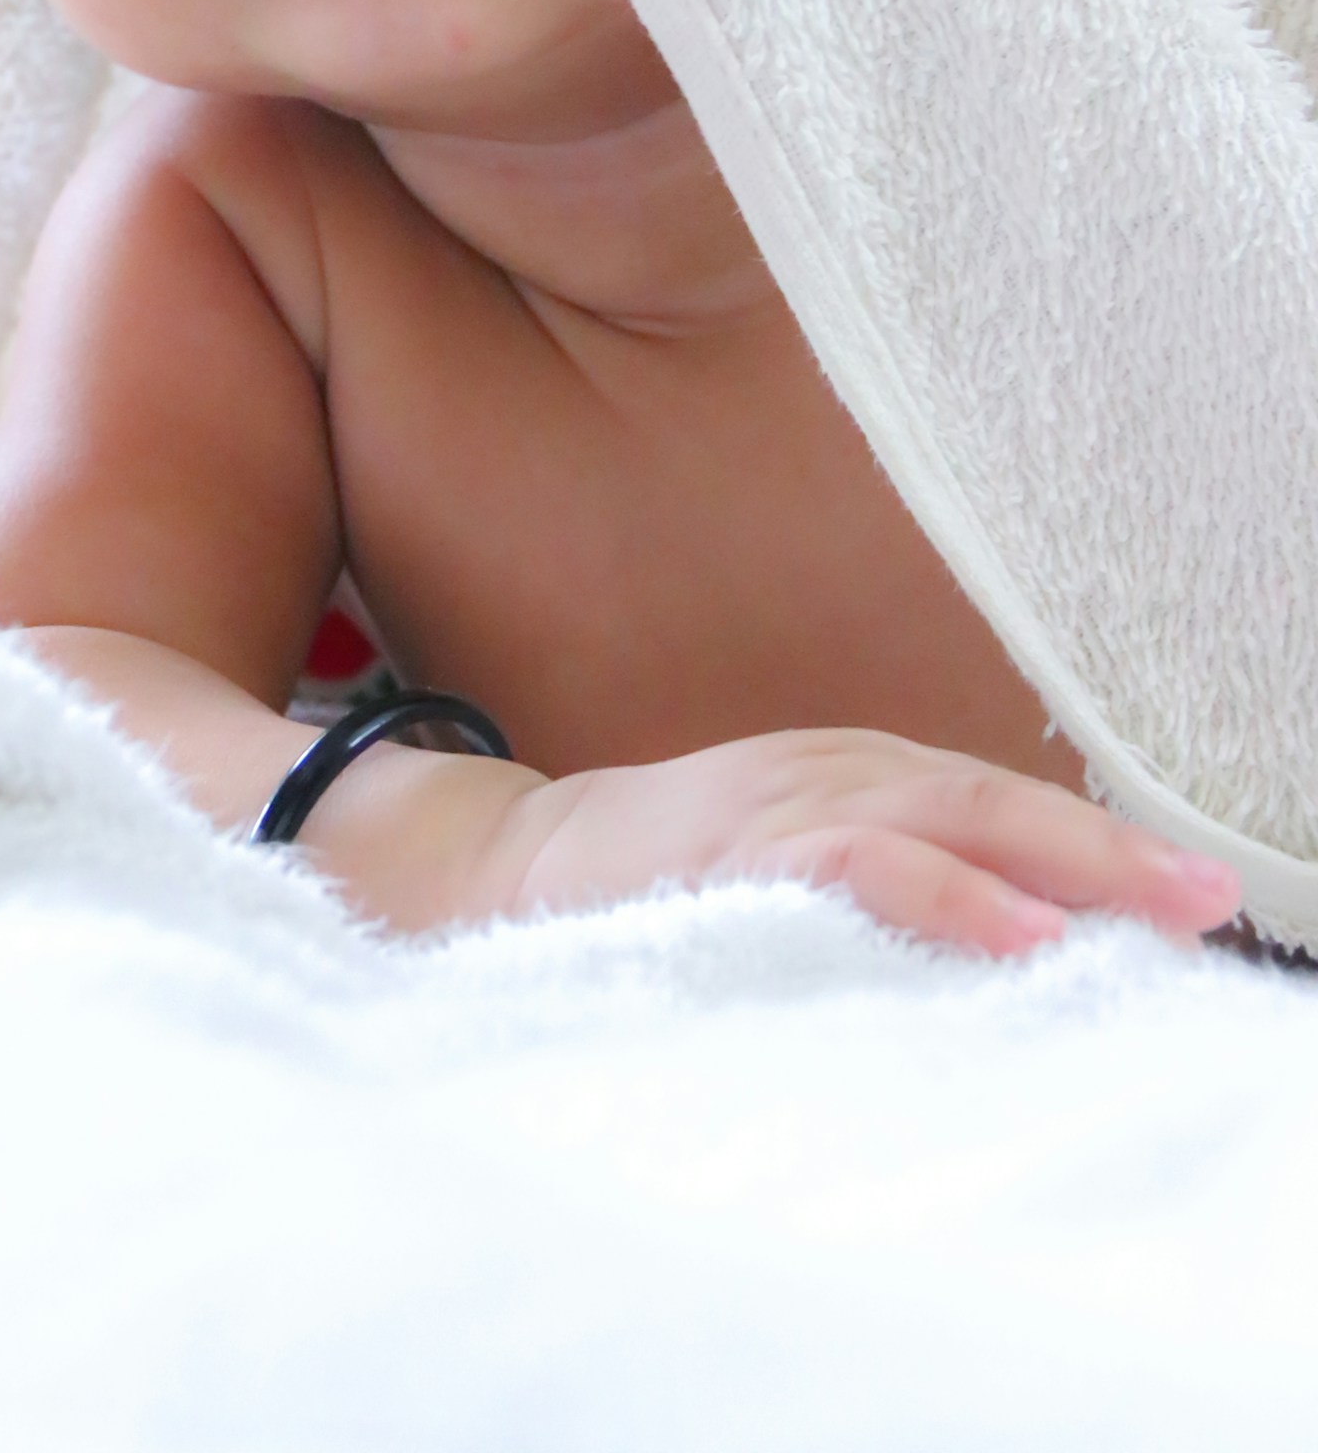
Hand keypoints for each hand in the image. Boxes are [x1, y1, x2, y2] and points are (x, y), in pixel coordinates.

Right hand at [498, 727, 1242, 955]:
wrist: (509, 862)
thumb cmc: (661, 882)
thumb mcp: (782, 863)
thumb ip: (874, 882)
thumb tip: (997, 943)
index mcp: (848, 778)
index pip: (994, 803)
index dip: (1096, 845)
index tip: (1194, 893)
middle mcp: (830, 771)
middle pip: (991, 800)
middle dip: (1106, 850)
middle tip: (1205, 895)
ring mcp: (783, 800)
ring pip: (940, 816)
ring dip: (1050, 863)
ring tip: (1143, 912)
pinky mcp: (735, 849)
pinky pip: (857, 862)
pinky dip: (943, 891)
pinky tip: (1014, 931)